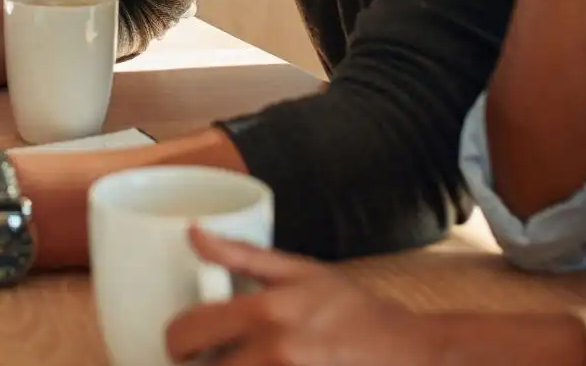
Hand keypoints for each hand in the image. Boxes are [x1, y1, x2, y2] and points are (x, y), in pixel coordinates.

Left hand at [167, 231, 440, 365]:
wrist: (409, 351)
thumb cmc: (353, 309)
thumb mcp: (301, 271)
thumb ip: (243, 255)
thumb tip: (193, 233)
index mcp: (265, 312)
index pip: (190, 330)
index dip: (176, 339)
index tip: (182, 342)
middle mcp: (272, 353)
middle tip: (201, 360)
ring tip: (232, 362)